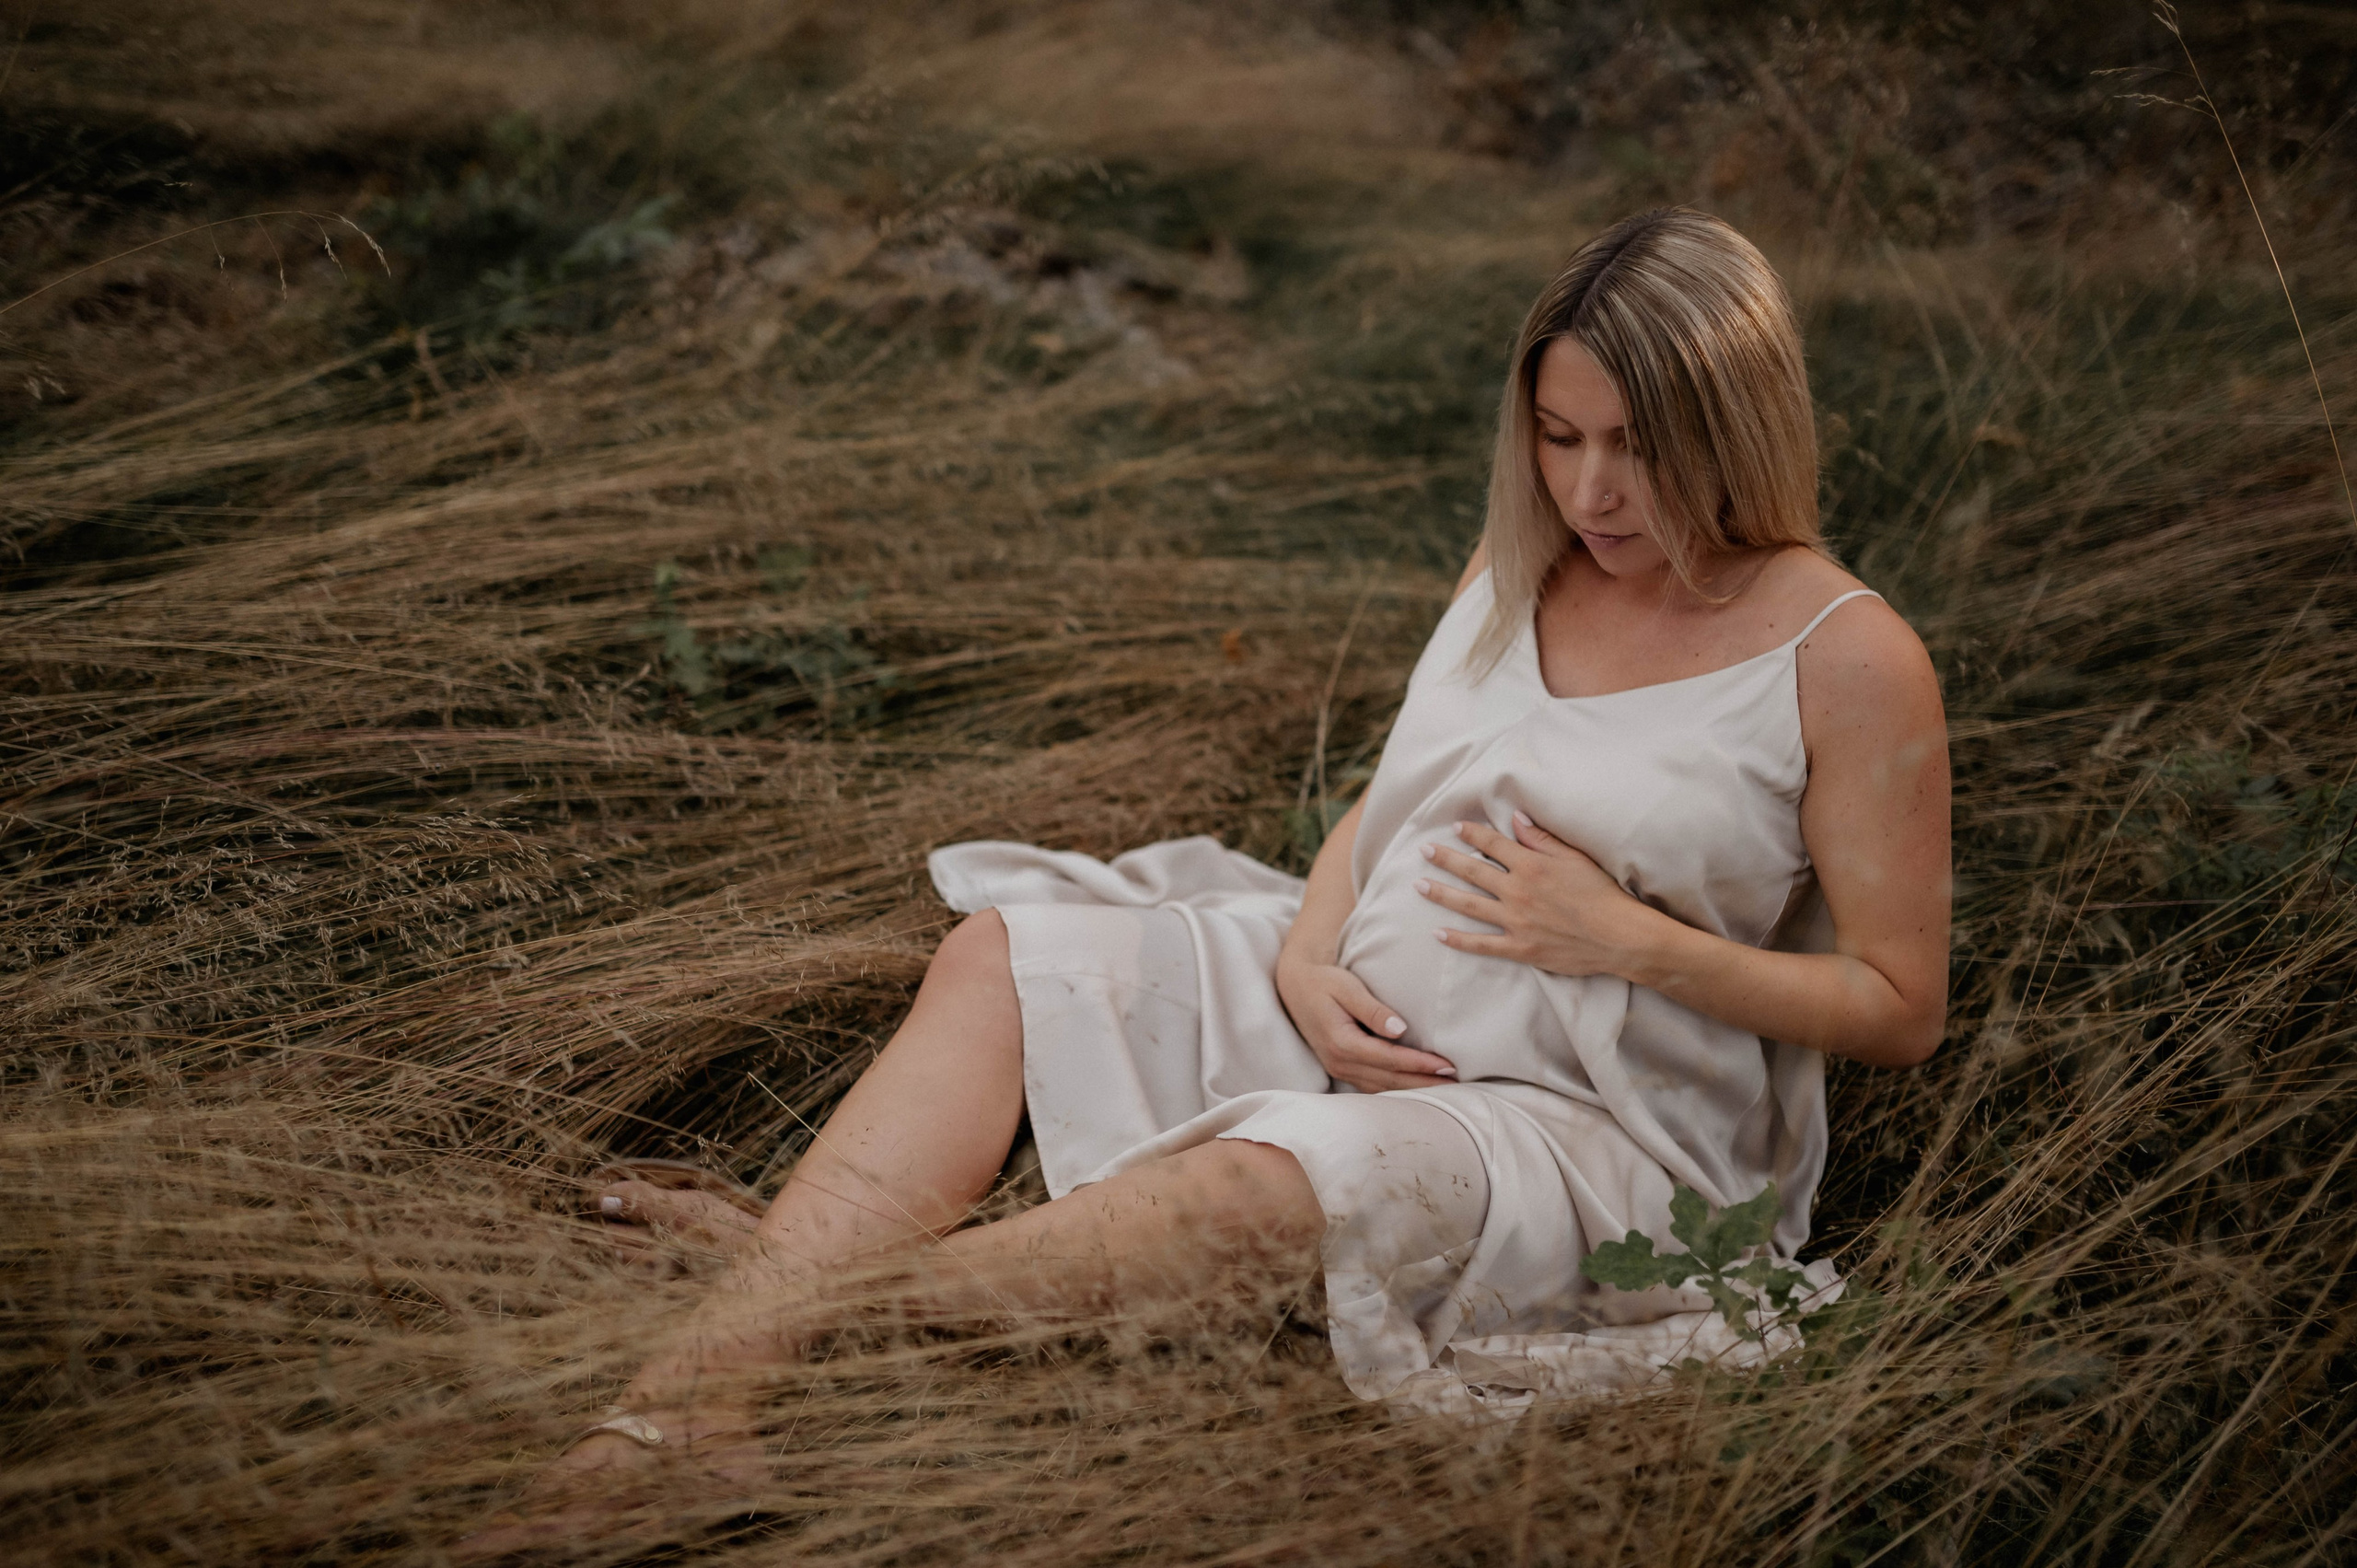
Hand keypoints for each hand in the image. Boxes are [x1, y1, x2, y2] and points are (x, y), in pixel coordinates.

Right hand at [1274, 950, 1456, 1092]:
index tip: (1447, 1065)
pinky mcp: (1340, 1067)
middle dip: (1423, 1082)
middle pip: (1389, 1080)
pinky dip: (1395, 1088)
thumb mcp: (1347, 988)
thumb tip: (1400, 1030)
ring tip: (1443, 1088)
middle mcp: (1339, 1062)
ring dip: (1412, 1089)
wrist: (1294, 986)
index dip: (1420, 1064)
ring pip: (1381, 1088)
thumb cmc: (1323, 982)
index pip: (1390, 1059)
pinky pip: (1372, 1085)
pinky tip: (1415, 1086)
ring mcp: (1338, 1068)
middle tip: (1456, 1083)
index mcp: (1341, 1042)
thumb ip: (1373, 1010)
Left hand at [1416, 812, 1667, 978]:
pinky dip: (1458, 940)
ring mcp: (1515, 921)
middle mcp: (1517, 891)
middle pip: (1472, 871)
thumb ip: (1542, 839)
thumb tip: (1515, 819)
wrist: (1619, 936)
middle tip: (1423, 851)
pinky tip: (1438, 933)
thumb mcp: (1575, 858)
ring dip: (1441, 894)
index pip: (1492, 844)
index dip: (1472, 834)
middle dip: (1445, 859)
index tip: (1454, 828)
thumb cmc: (1602, 894)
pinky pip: (1481, 944)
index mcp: (1531, 865)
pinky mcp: (1520, 948)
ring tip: (1418, 886)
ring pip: (1468, 905)